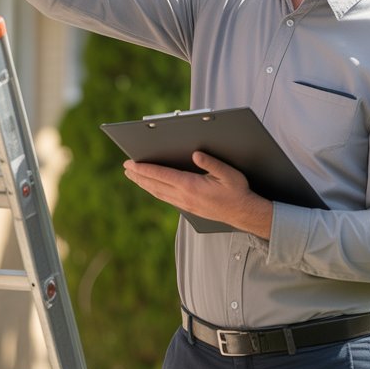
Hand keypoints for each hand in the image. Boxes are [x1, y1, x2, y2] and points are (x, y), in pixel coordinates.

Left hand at [123, 151, 273, 238]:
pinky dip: (154, 191)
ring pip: (158, 193)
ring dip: (143, 184)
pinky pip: (165, 198)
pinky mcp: (188, 208)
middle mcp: (184, 197)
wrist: (243, 213)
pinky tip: (151, 187)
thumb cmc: (238, 191)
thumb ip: (212, 163)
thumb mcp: (229, 174)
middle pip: (155, 185)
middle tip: (126, 168)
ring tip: (133, 176)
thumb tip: (196, 154)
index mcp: (191, 186)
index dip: (144, 168)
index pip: (161, 175)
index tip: (131, 163)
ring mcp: (185, 204)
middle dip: (139, 175)